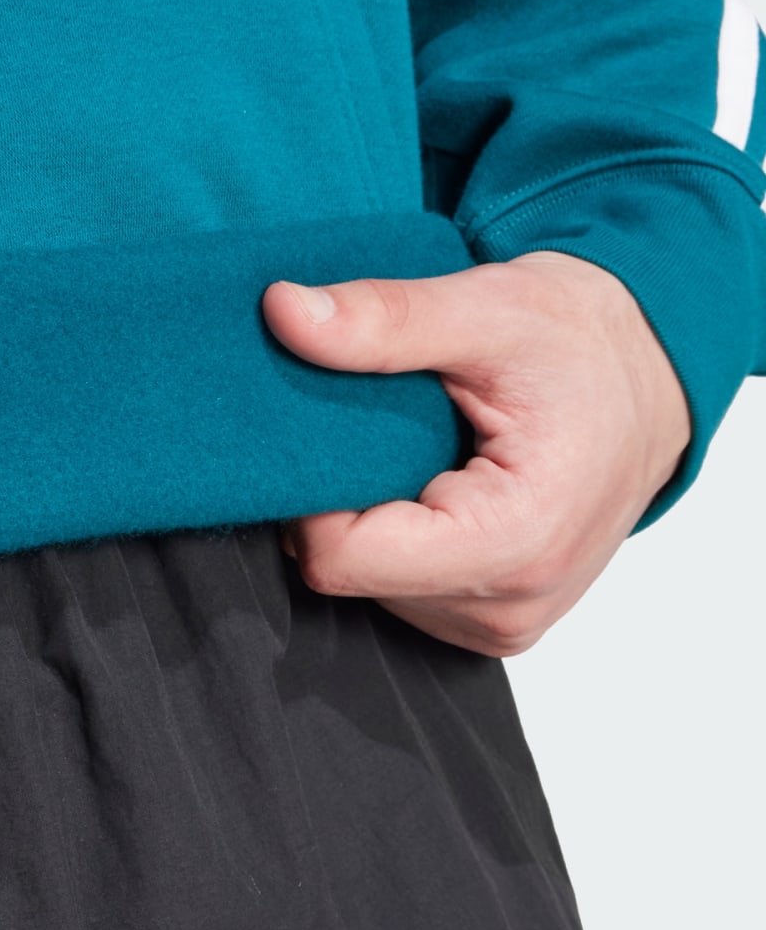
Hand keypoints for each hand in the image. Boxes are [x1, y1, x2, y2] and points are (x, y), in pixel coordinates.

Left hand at [262, 251, 688, 655]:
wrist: (644, 379)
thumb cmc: (579, 344)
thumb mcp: (486, 307)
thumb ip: (384, 319)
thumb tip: (285, 311)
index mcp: (516, 541)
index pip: (338, 556)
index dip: (309, 488)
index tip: (330, 426)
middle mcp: (512, 604)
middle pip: (347, 572)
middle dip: (340, 497)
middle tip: (378, 429)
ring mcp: (504, 622)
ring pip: (366, 583)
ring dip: (370, 515)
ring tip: (416, 451)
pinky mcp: (493, 619)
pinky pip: (398, 588)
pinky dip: (395, 534)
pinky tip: (429, 481)